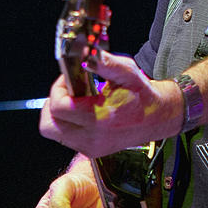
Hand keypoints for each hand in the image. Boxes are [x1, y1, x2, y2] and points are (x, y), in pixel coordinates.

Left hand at [39, 51, 182, 156]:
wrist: (158, 117)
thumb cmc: (142, 93)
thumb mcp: (127, 72)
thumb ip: (104, 62)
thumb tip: (85, 55)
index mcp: (100, 118)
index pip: (59, 108)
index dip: (58, 89)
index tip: (69, 79)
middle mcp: (93, 137)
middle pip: (48, 125)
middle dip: (53, 103)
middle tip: (68, 91)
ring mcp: (91, 147)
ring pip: (55, 132)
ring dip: (59, 114)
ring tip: (76, 101)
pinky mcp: (91, 151)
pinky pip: (66, 138)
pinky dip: (67, 123)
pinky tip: (83, 111)